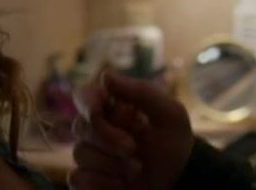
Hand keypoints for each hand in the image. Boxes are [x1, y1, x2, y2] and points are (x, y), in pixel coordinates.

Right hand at [69, 71, 193, 189]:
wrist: (178, 179)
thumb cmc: (174, 141)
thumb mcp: (169, 114)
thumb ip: (141, 92)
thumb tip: (105, 76)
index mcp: (113, 106)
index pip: (84, 95)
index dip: (86, 102)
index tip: (96, 111)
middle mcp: (96, 128)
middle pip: (80, 126)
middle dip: (108, 138)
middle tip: (133, 148)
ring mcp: (90, 154)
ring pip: (80, 154)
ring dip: (112, 164)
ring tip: (137, 168)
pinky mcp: (87, 179)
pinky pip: (77, 178)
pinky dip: (103, 183)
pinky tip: (122, 184)